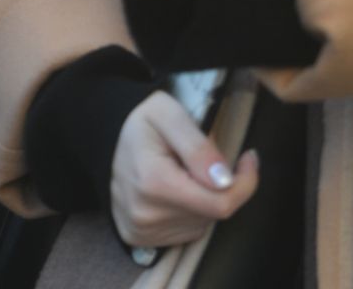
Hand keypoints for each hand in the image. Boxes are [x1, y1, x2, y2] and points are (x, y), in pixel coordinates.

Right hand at [110, 92, 258, 248]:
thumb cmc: (140, 124)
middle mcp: (147, 213)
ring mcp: (143, 230)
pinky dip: (190, 212)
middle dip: (219, 186)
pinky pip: (186, 231)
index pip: (221, 202)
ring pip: (202, 223)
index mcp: (154, 182)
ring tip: (184, 174)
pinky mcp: (141, 238)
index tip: (248, 159)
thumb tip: (224, 180)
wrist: (104, 140)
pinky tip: (175, 192)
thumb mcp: (168, 115)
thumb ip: (198, 146)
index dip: (245, 183)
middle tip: (204, 160)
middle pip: (213, 212)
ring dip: (204, 200)